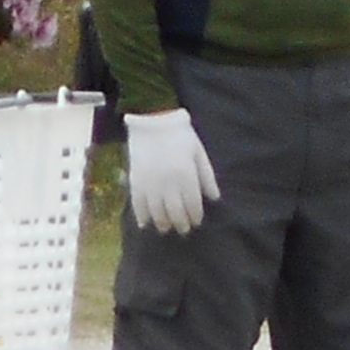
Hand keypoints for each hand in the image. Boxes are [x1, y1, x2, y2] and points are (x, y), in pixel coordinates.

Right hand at [123, 107, 217, 236]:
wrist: (152, 120)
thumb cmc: (180, 135)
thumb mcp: (199, 153)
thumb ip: (207, 176)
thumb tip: (214, 198)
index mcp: (186, 174)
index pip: (192, 205)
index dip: (195, 216)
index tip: (196, 221)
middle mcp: (168, 181)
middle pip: (175, 212)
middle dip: (180, 223)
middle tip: (183, 229)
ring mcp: (150, 181)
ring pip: (156, 211)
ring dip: (162, 223)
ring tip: (166, 228)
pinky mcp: (135, 178)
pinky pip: (137, 202)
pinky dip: (141, 215)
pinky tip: (144, 223)